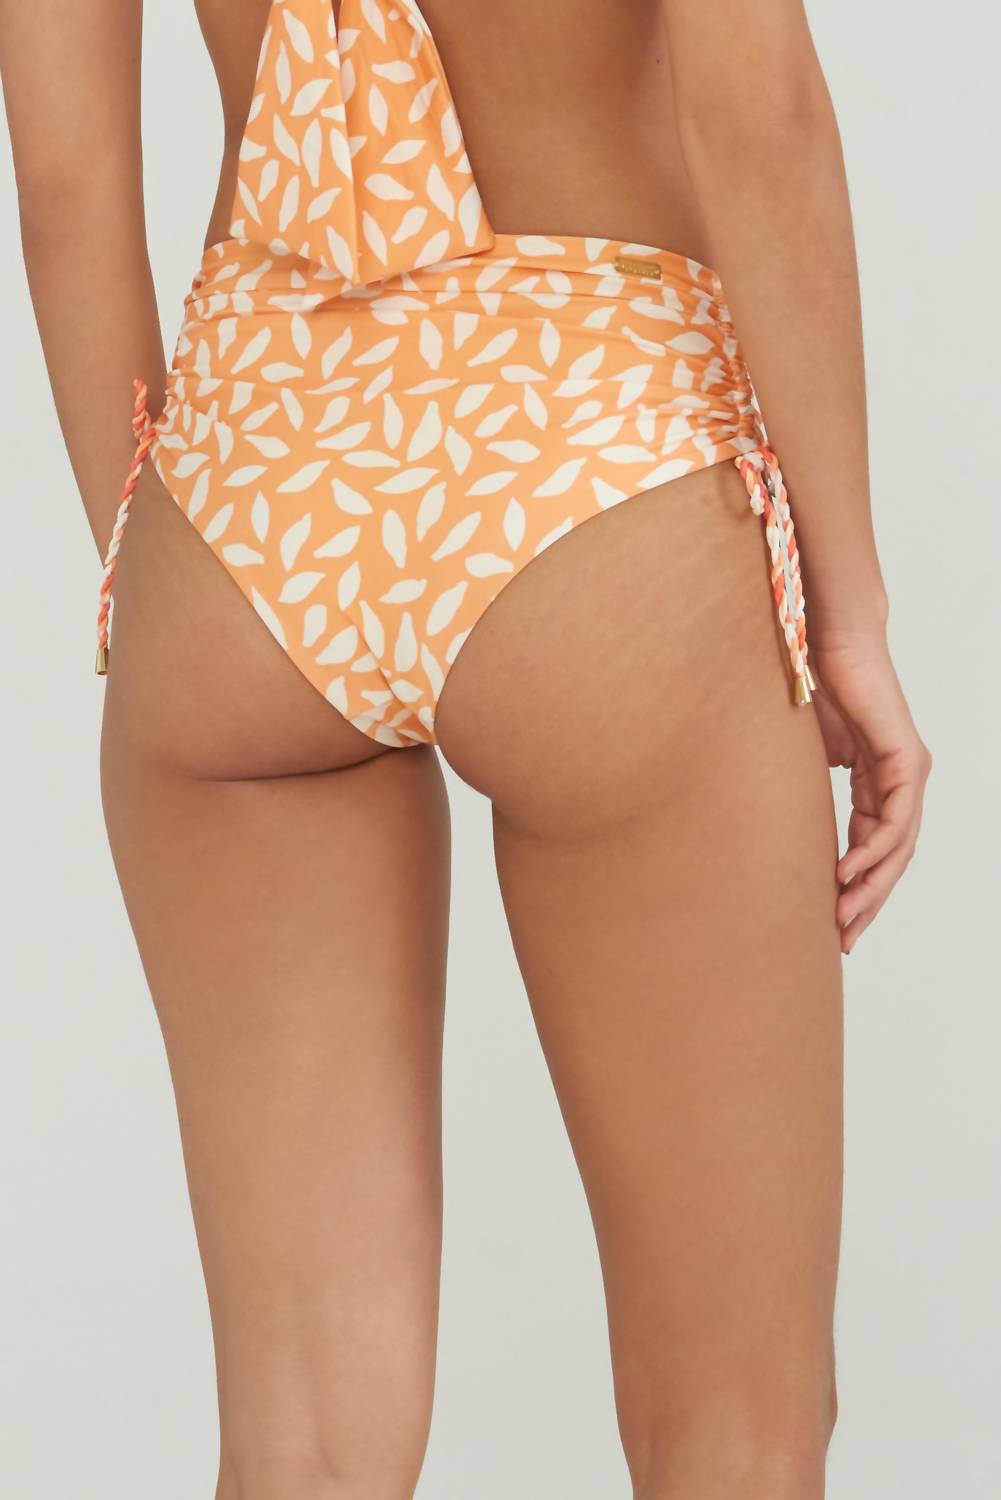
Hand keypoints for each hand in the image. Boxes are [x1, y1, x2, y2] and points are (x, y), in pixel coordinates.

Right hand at [808, 628, 930, 953]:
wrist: (827, 640)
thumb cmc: (811, 685)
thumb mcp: (804, 756)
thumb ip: (805, 790)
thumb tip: (776, 827)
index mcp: (879, 781)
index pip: (875, 848)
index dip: (857, 889)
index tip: (832, 924)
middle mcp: (901, 780)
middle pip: (892, 858)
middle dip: (867, 902)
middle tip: (844, 939)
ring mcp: (907, 771)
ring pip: (897, 846)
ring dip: (871, 887)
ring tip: (845, 917)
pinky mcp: (904, 759)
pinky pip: (894, 819)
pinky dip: (873, 851)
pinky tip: (847, 873)